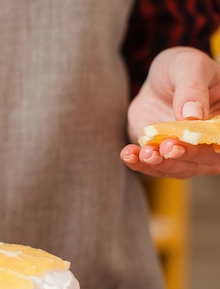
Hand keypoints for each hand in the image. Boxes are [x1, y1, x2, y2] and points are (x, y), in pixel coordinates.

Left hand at [121, 47, 219, 177]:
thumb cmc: (181, 68)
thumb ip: (192, 88)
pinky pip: (153, 166)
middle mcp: (212, 141)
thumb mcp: (188, 67)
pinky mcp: (163, 156)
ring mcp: (188, 152)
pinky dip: (140, 163)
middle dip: (183, 155)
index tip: (192, 141)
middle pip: (204, 159)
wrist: (158, 80)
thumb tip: (192, 115)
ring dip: (160, 164)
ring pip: (178, 168)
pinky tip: (128, 155)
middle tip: (166, 148)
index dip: (211, 146)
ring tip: (144, 153)